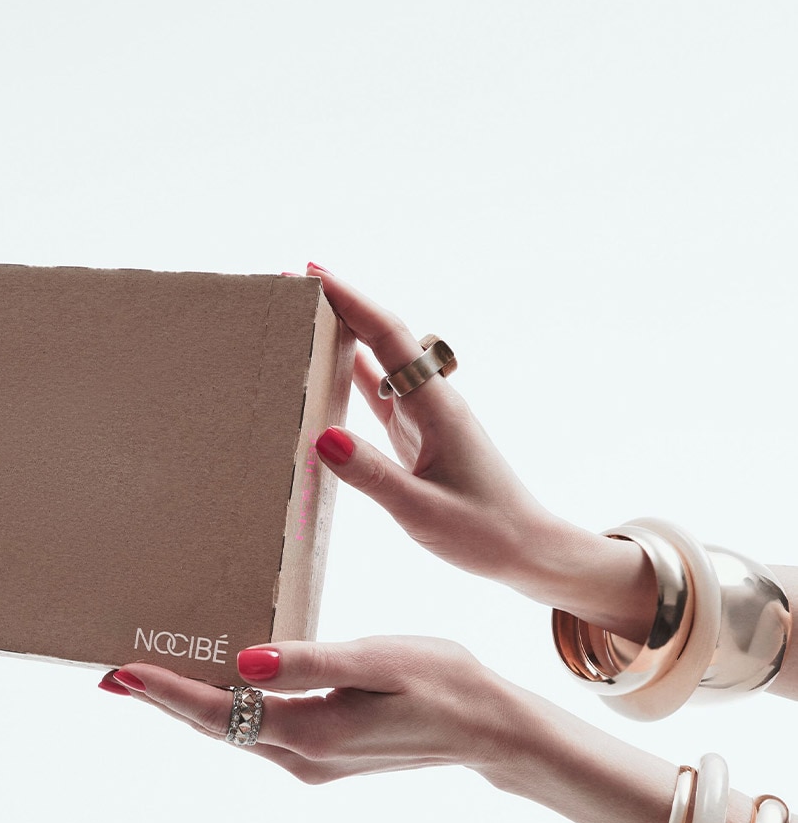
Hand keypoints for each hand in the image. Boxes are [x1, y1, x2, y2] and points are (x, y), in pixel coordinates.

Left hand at [97, 637, 522, 782]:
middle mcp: (302, 757)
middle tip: (112, 674)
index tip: (122, 673)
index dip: (167, 695)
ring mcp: (312, 760)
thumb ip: (309, 663)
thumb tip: (242, 662)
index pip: (220, 714)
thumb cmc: (443, 681)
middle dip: (163, 700)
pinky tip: (214, 683)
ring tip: (147, 675)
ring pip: (236, 730)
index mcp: (311, 734)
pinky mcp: (324, 753)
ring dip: (191, 704)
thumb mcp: (378, 660)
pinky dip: (228, 706)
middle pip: (217, 727)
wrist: (492, 729)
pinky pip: (260, 729)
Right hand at [308, 264, 653, 638]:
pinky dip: (351, 372)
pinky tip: (328, 365)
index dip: (351, 302)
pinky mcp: (417, 436)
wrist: (526, 549)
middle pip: (382, 336)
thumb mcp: (422, 511)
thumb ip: (372, 475)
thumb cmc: (483, 533)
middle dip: (342, 304)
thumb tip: (321, 437)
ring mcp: (424, 416)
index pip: (388, 338)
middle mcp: (430, 402)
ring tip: (303, 312)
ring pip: (379, 360)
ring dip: (344, 333)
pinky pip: (379, 392)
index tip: (314, 274)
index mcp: (436, 408)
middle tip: (296, 279)